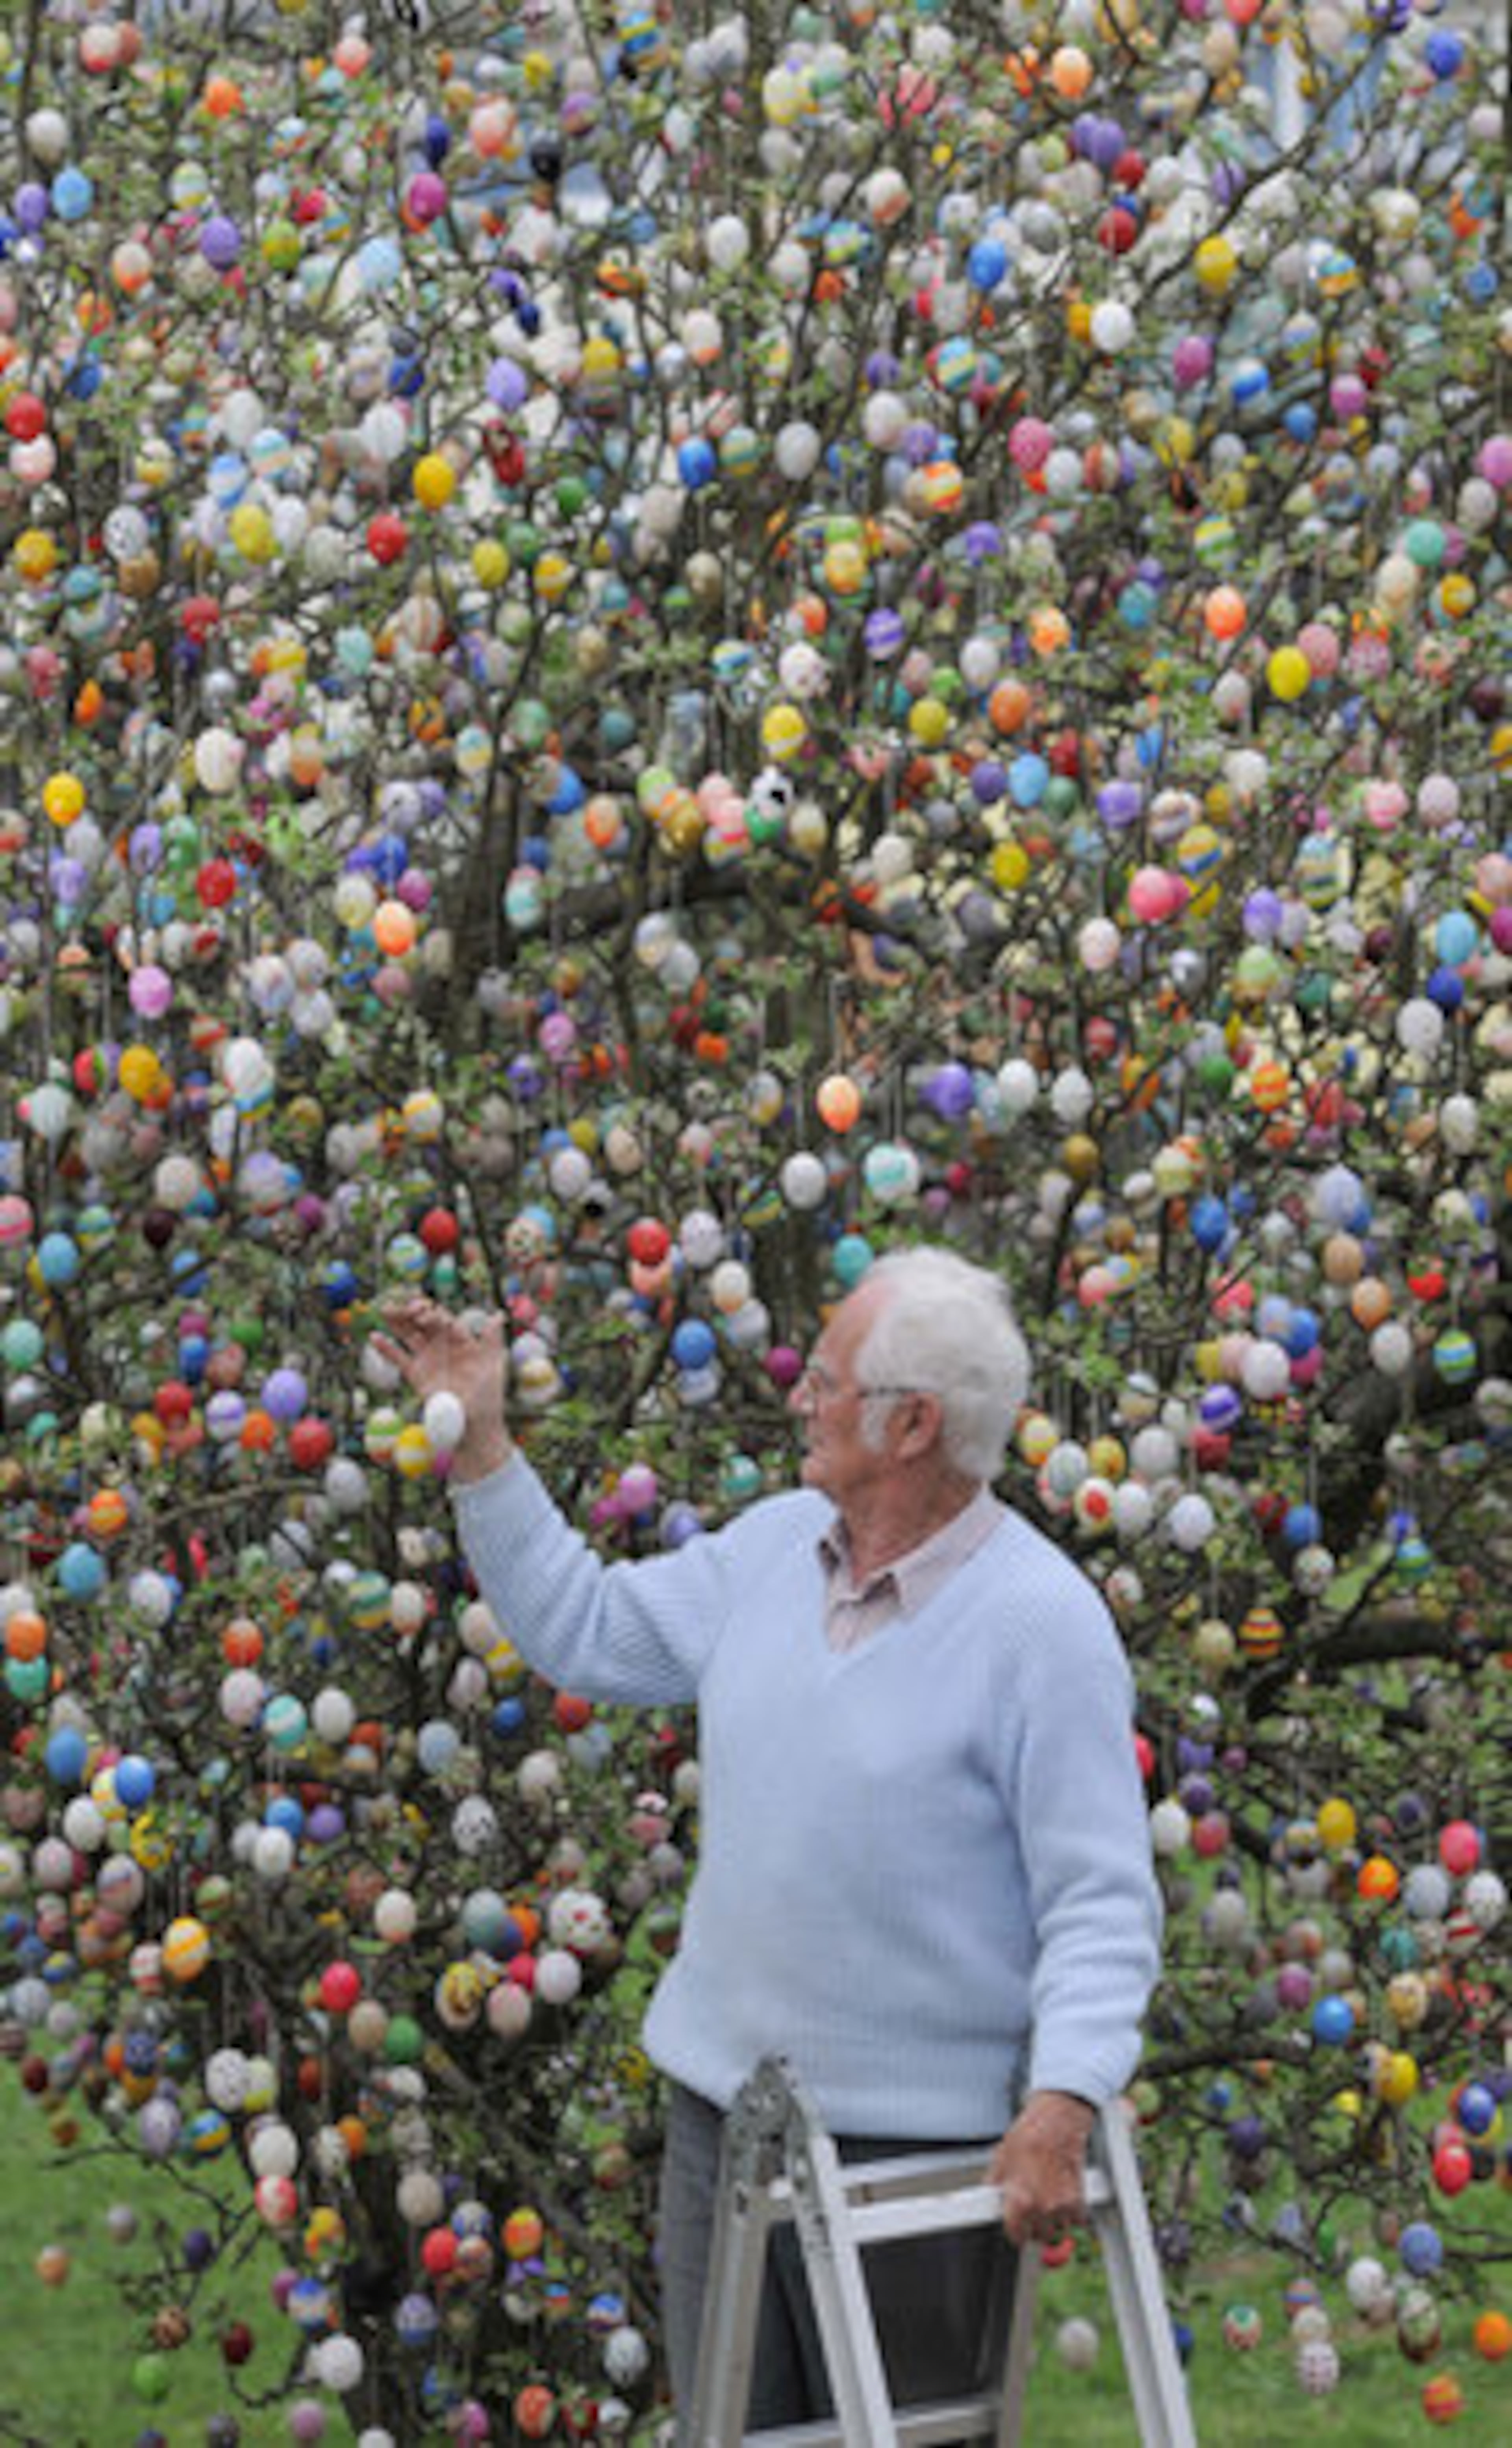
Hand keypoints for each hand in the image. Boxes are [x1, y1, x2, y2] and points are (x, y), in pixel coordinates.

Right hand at [370, 1295, 511, 1482]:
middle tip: (397, 1305)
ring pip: (409, 1335)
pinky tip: (374, 1336)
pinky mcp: (416, 1374)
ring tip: (384, 1309)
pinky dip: (387, 1348)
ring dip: (396, 1322)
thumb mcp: (492, 1366)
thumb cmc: (488, 1395)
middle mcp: (442, 1345)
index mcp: (461, 1339)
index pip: (443, 1319)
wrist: (473, 1425)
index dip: (431, 1313)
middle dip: (410, 1312)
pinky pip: (399, 1358)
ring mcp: (427, 1358)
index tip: (420, 1310)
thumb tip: (498, 1315)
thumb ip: (492, 1340)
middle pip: (422, 1323)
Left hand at [985, 2090, 1095, 2247]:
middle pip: (1038, 2236)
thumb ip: (996, 2184)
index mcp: (1019, 2201)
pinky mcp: (1078, 2199)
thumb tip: (990, 2195)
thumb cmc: (1028, 2136)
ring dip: (1054, 2223)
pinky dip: (1071, 2216)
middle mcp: (1041, 2208)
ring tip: (1048, 2205)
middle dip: (1034, 2228)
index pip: (1016, 2236)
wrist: (1057, 2123)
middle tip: (1032, 2214)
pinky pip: (1076, 2221)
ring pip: (1058, 2231)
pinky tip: (1063, 2202)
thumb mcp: (1001, 2159)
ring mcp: (1061, 2206)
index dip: (1015, 2233)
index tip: (1017, 2231)